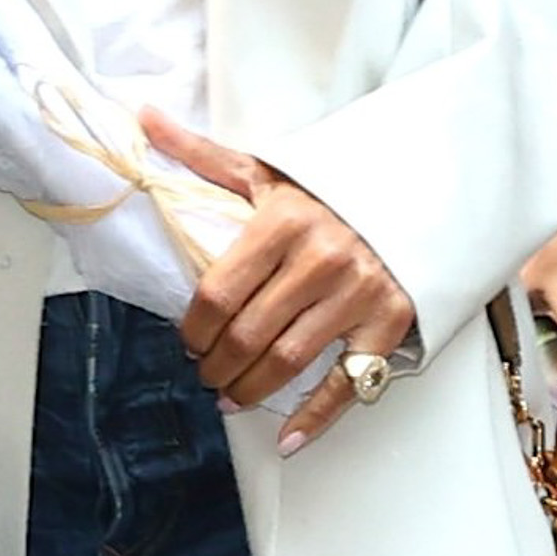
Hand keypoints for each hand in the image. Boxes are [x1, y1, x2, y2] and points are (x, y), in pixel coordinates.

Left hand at [147, 110, 418, 454]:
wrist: (413, 188)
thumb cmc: (328, 188)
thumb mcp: (266, 170)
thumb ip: (202, 155)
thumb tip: (143, 118)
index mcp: (285, 220)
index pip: (218, 293)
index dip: (193, 329)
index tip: (187, 340)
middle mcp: (322, 257)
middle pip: (247, 334)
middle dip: (216, 365)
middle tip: (206, 373)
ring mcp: (359, 292)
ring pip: (288, 361)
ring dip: (250, 390)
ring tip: (231, 396)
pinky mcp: (390, 320)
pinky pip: (346, 383)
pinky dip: (315, 418)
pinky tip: (288, 437)